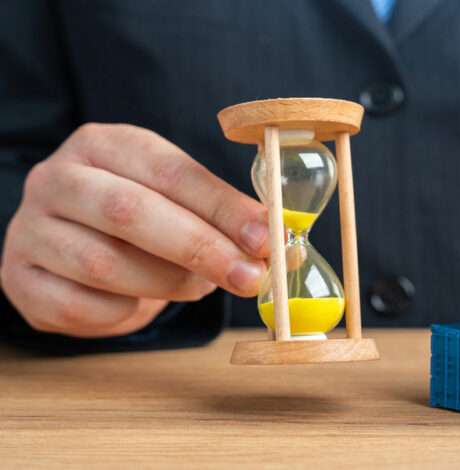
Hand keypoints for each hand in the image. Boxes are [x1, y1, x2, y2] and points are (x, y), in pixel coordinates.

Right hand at [0, 123, 268, 337]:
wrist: (71, 248)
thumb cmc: (141, 222)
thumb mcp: (181, 203)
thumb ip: (228, 220)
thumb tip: (288, 252)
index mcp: (105, 144)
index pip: (170, 171)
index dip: (223, 207)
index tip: (267, 239)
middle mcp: (57, 177)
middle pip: (130, 211)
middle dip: (201, 249)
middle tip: (249, 278)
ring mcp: (29, 228)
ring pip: (103, 264)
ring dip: (165, 284)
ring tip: (195, 288)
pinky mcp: (18, 278)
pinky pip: (78, 306)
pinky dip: (123, 313)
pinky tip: (139, 302)